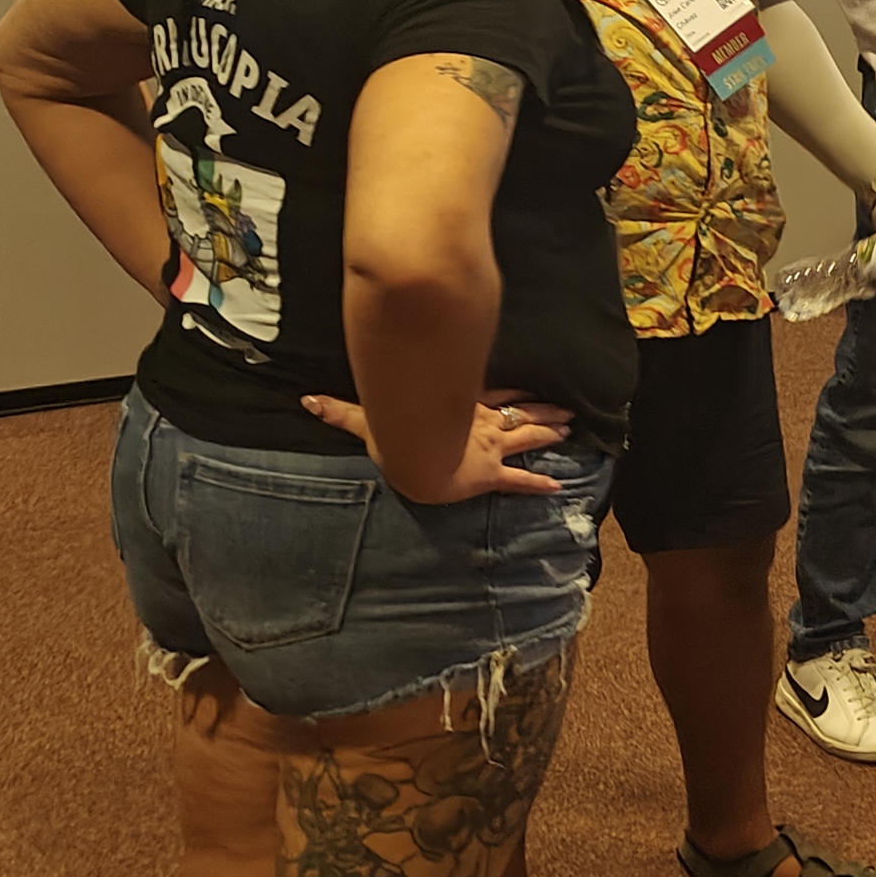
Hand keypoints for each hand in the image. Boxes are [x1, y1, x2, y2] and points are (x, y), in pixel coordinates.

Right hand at [296, 387, 573, 502]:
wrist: (413, 458)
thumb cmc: (395, 435)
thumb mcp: (368, 420)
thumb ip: (339, 412)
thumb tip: (304, 400)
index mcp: (458, 411)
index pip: (489, 397)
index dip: (509, 394)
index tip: (529, 388)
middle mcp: (478, 425)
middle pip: (515, 414)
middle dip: (541, 412)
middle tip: (568, 410)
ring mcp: (487, 447)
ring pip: (526, 436)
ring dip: (548, 433)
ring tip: (571, 430)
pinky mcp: (489, 473)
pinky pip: (518, 480)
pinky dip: (538, 484)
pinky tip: (559, 487)